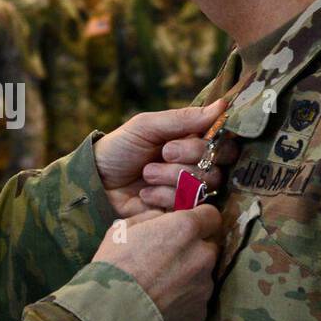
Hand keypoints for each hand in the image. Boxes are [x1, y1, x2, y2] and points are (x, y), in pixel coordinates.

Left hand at [92, 100, 237, 218]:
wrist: (96, 181)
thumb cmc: (120, 148)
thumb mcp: (146, 126)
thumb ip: (183, 118)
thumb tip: (223, 106)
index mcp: (192, 142)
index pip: (224, 144)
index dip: (210, 144)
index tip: (178, 140)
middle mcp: (196, 167)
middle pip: (216, 166)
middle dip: (187, 158)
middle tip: (164, 153)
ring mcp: (189, 192)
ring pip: (203, 186)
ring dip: (172, 177)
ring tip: (147, 174)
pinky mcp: (180, 214)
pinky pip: (188, 207)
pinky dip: (164, 197)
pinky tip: (146, 194)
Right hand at [94, 205, 221, 320]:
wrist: (112, 315)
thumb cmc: (114, 266)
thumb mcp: (122, 230)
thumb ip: (150, 218)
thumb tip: (163, 219)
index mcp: (186, 229)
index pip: (211, 215)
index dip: (199, 220)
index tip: (185, 228)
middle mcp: (203, 255)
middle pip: (208, 246)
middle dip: (193, 250)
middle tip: (168, 259)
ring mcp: (204, 286)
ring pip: (203, 275)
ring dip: (189, 276)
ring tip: (161, 287)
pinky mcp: (201, 312)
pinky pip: (195, 300)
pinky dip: (183, 300)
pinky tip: (162, 305)